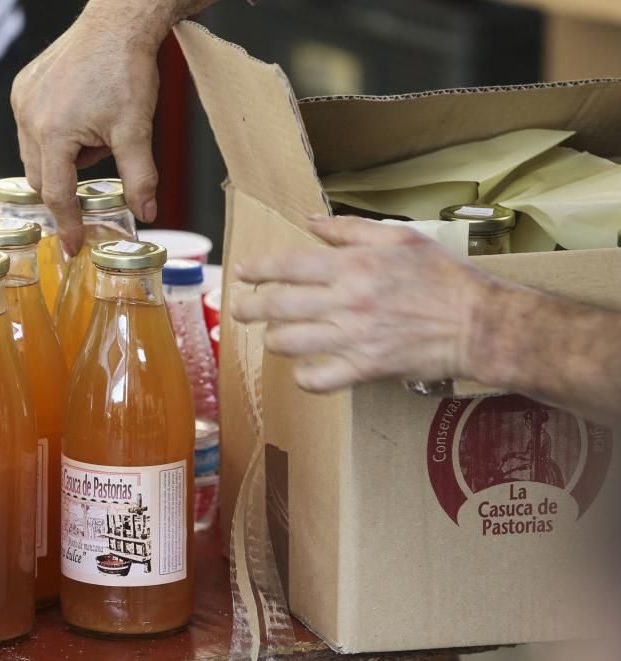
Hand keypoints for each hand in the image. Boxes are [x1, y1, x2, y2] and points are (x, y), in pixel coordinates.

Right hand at [11, 8, 161, 253]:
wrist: (117, 23)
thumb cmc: (125, 70)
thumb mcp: (136, 130)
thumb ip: (139, 177)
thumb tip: (145, 213)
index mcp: (53, 133)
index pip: (57, 195)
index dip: (68, 224)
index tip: (73, 246)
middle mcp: (28, 118)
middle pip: (41, 178)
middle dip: (66, 187)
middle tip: (96, 180)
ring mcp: (22, 101)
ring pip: (34, 155)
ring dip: (60, 161)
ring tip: (95, 136)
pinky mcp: (23, 87)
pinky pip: (31, 128)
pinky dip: (53, 136)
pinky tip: (80, 120)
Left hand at [230, 216, 500, 392]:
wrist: (478, 324)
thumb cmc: (443, 278)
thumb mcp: (400, 238)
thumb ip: (349, 230)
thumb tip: (310, 222)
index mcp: (353, 266)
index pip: (287, 266)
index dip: (257, 270)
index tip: (242, 273)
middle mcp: (347, 301)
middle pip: (277, 305)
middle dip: (249, 307)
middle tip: (239, 308)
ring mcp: (353, 338)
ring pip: (289, 342)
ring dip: (273, 339)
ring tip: (273, 336)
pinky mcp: (364, 369)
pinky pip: (317, 379)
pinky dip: (303, 376)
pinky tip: (304, 368)